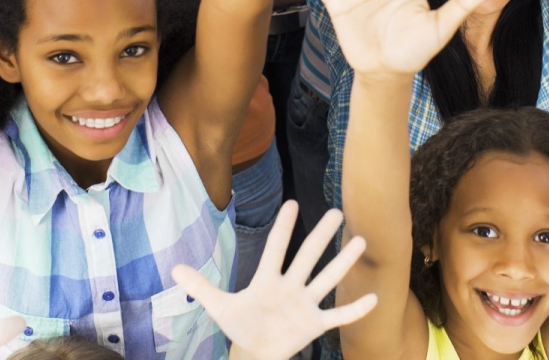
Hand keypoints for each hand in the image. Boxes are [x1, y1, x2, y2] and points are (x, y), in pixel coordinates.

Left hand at [173, 203, 377, 359]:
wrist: (256, 352)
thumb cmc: (241, 326)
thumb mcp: (218, 306)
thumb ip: (201, 287)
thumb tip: (174, 270)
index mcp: (267, 280)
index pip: (276, 250)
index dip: (283, 229)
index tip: (292, 203)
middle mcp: (290, 287)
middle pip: (307, 258)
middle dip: (320, 236)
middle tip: (337, 212)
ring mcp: (305, 304)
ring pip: (326, 280)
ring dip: (343, 264)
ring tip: (361, 242)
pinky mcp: (314, 325)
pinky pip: (338, 316)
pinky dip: (355, 310)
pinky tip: (374, 298)